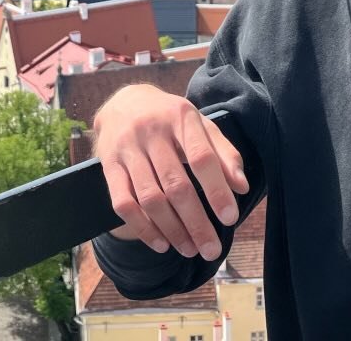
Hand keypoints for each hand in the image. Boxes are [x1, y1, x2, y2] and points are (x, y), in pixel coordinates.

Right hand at [94, 84, 249, 261]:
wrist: (123, 102)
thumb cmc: (171, 119)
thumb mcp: (200, 125)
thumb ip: (223, 153)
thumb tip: (241, 187)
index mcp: (181, 117)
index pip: (201, 157)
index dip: (216, 189)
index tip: (229, 218)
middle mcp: (153, 131)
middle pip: (176, 184)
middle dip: (196, 221)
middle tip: (211, 249)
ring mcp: (128, 148)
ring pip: (150, 197)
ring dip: (172, 229)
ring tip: (190, 249)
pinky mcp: (109, 165)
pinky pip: (123, 203)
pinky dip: (143, 228)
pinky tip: (161, 243)